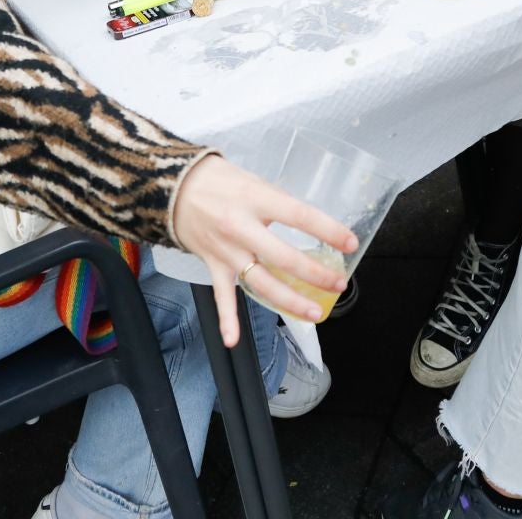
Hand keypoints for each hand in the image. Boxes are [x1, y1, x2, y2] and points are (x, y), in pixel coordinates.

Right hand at [170, 156, 356, 346]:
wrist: (171, 186)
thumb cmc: (217, 179)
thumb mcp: (254, 181)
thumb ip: (279, 203)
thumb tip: (309, 223)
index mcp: (255, 199)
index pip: (300, 216)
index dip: (328, 231)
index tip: (349, 242)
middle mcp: (241, 227)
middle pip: (283, 257)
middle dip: (315, 274)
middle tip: (338, 283)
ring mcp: (226, 249)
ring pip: (260, 281)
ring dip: (289, 301)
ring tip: (315, 312)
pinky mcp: (212, 264)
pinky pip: (221, 295)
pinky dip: (226, 320)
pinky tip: (233, 341)